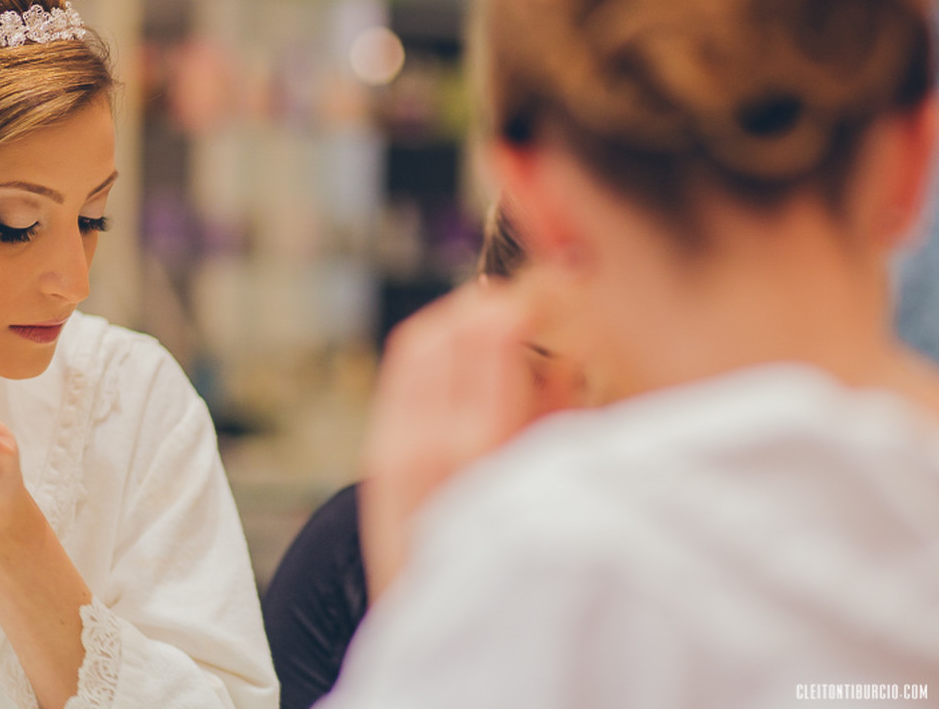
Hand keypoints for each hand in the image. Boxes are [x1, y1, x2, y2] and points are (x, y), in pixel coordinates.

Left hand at [360, 273, 551, 599]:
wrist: (441, 654)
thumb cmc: (514, 577)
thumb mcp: (552, 497)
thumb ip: (559, 420)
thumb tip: (567, 348)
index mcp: (477, 452)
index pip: (488, 332)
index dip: (525, 296)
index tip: (561, 290)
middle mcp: (423, 445)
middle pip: (447, 327)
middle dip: (495, 302)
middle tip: (535, 305)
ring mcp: (392, 452)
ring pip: (420, 344)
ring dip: (464, 323)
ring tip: (508, 331)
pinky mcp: (378, 461)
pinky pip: (403, 377)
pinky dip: (439, 354)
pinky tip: (474, 367)